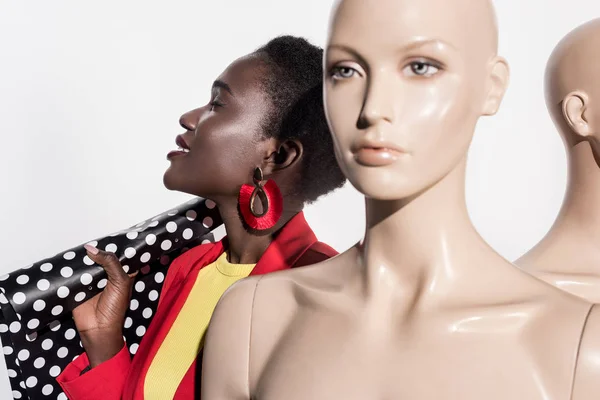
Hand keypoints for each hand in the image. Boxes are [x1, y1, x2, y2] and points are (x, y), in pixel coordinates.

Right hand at [72, 244, 136, 366]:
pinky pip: (75, 273)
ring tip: (78, 245)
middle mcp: (108, 275)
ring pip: (88, 264)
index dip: (118, 245)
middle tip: (91, 236)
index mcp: (123, 273)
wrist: (98, 329)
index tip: (115, 231)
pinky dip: (72, 267)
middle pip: (102, 257)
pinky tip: (68, 258)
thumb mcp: (120, 281)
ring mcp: (93, 280)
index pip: (121, 255)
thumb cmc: (115, 307)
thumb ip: (110, 262)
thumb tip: (91, 248)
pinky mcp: (79, 286)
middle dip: (98, 249)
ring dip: (84, 258)